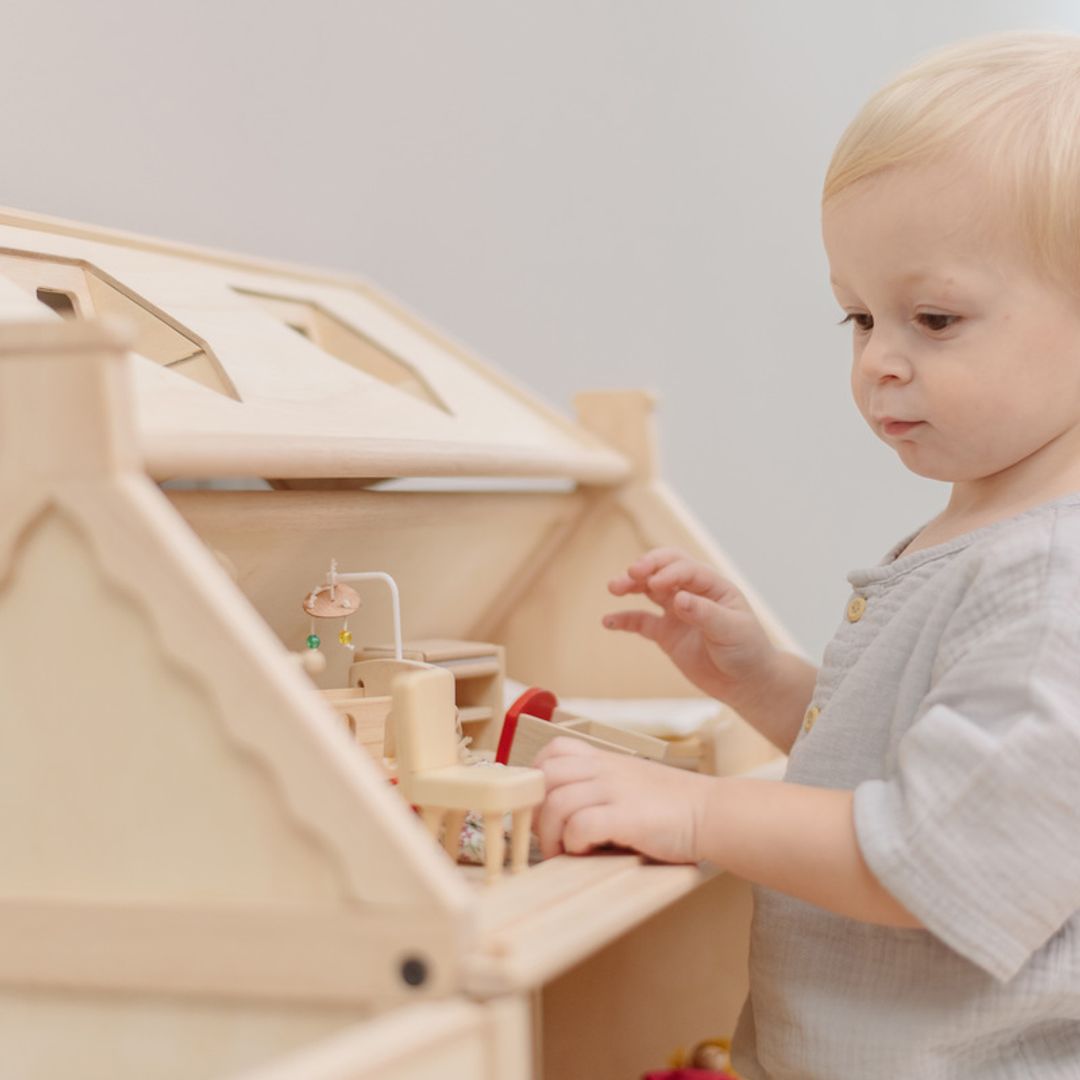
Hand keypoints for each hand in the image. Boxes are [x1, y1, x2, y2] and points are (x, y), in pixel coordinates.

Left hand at [533, 737, 710, 863]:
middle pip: (546, 776)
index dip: (538, 776)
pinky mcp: (627, 817)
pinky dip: (574, 842)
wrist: (713, 813)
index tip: (543, 804)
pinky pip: (581, 825)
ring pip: (557, 802)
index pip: (554, 750)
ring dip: (551, 833)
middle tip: (547, 835)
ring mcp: (616, 790)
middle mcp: (607, 769)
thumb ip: (600, 788)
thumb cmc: (673, 807)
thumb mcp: (632, 783)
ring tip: (564, 851)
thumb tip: (560, 813)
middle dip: (537, 809)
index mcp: (606, 759)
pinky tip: (586, 851)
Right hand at [606, 547, 778, 710]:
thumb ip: (705, 613)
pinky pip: (640, 621)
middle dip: (646, 567)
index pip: (686, 569)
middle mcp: (692, 593)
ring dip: (631, 585)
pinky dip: (624, 619)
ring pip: (648, 590)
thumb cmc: (748, 651)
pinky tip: (608, 621)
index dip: (669, 573)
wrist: (746, 683)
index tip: (655, 585)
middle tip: (630, 574)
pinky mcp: (666, 633)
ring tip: (614, 587)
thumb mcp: (732, 630)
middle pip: (663, 568)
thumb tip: (679, 598)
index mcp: (713, 586)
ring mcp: (677, 612)